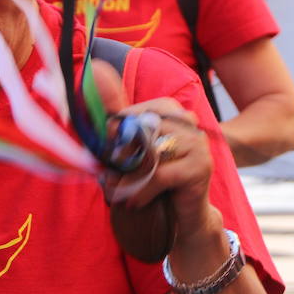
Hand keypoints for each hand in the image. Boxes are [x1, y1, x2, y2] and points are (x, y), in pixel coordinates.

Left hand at [92, 59, 215, 239]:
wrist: (184, 217)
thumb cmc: (154, 182)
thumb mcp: (134, 152)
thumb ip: (119, 126)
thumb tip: (92, 76)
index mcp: (173, 112)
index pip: (135, 113)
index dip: (116, 135)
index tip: (107, 156)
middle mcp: (189, 123)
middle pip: (140, 132)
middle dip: (119, 158)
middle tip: (109, 178)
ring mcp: (198, 144)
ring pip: (148, 154)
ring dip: (127, 178)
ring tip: (119, 192)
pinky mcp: (201, 167)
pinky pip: (159, 175)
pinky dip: (141, 191)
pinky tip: (136, 201)